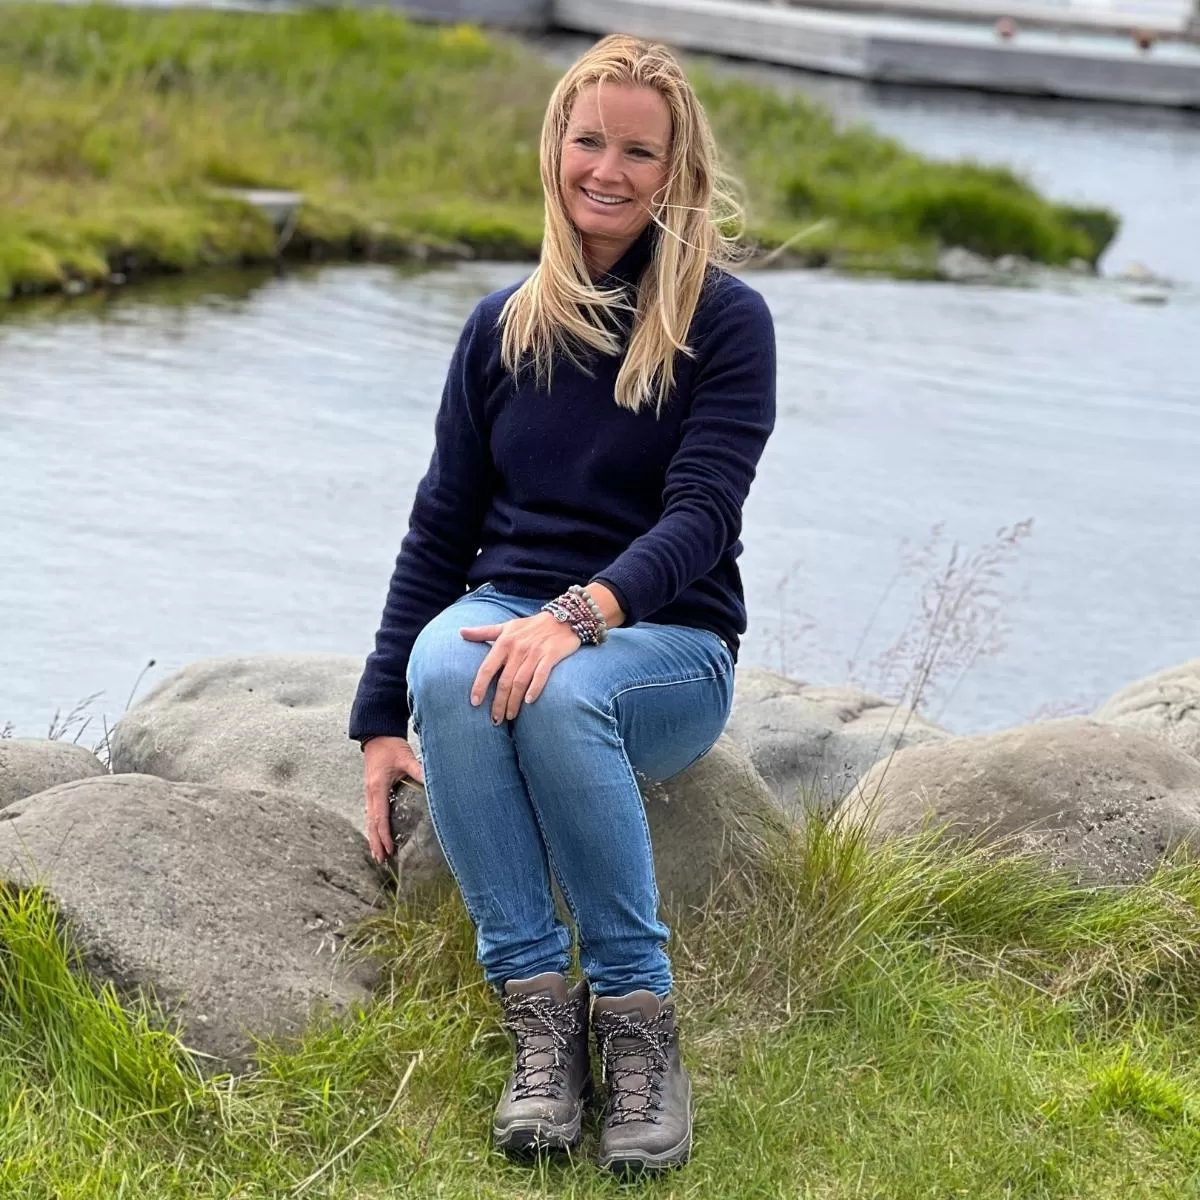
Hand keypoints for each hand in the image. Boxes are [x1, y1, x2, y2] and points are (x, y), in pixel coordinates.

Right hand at [362, 736, 423, 863]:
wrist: (376, 734)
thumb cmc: (390, 746)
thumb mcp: (406, 757)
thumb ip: (418, 770)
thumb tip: (433, 781)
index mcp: (378, 787)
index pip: (380, 816)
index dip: (384, 835)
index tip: (389, 849)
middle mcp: (371, 792)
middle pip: (372, 823)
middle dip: (376, 842)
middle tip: (381, 861)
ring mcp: (369, 791)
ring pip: (369, 819)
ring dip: (373, 837)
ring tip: (377, 854)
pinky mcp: (371, 789)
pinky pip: (371, 812)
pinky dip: (373, 826)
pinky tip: (376, 833)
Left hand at [460, 611, 581, 722]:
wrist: (563, 618)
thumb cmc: (531, 626)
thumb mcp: (506, 626)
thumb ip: (484, 632)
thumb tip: (461, 631)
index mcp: (504, 641)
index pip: (488, 667)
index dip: (480, 686)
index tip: (474, 703)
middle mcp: (518, 648)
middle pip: (504, 681)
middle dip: (498, 702)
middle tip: (495, 720)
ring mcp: (535, 652)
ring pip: (520, 682)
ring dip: (514, 701)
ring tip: (510, 716)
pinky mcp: (551, 655)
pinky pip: (541, 675)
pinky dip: (535, 688)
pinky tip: (529, 701)